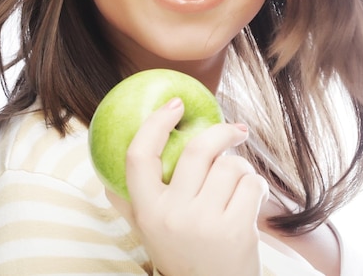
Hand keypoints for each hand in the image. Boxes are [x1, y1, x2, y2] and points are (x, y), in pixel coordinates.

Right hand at [106, 97, 267, 275]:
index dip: (155, 123)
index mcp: (147, 211)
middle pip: (197, 150)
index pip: (139, 156)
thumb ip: (132, 205)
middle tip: (236, 130)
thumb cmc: (183, 257)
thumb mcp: (150, 234)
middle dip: (221, 133)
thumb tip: (107, 180)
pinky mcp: (237, 229)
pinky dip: (256, 186)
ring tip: (239, 184)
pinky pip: (251, 183)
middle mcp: (172, 215)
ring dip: (241, 168)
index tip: (175, 103)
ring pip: (230, 165)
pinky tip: (251, 200)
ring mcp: (205, 223)